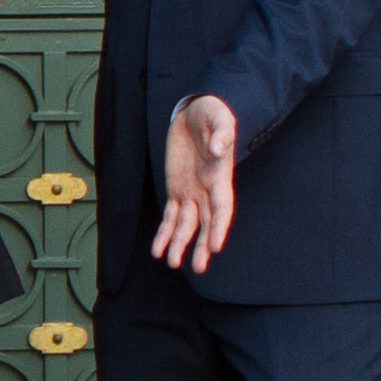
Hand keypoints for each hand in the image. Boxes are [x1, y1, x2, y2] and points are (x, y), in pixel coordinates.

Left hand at [154, 92, 240, 273]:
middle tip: (198, 267)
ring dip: (180, 244)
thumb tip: (218, 149)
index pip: (222, 208)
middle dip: (202, 245)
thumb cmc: (213, 115)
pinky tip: (158, 249)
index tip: (215, 246)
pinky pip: (170, 215)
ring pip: (187, 224)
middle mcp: (207, 190)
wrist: (197, 113)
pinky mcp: (176, 189)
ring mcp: (192, 192)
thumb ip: (222, 133)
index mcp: (220, 177)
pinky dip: (165, 232)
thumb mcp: (220, 118)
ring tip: (173, 263)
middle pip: (206, 223)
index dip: (219, 227)